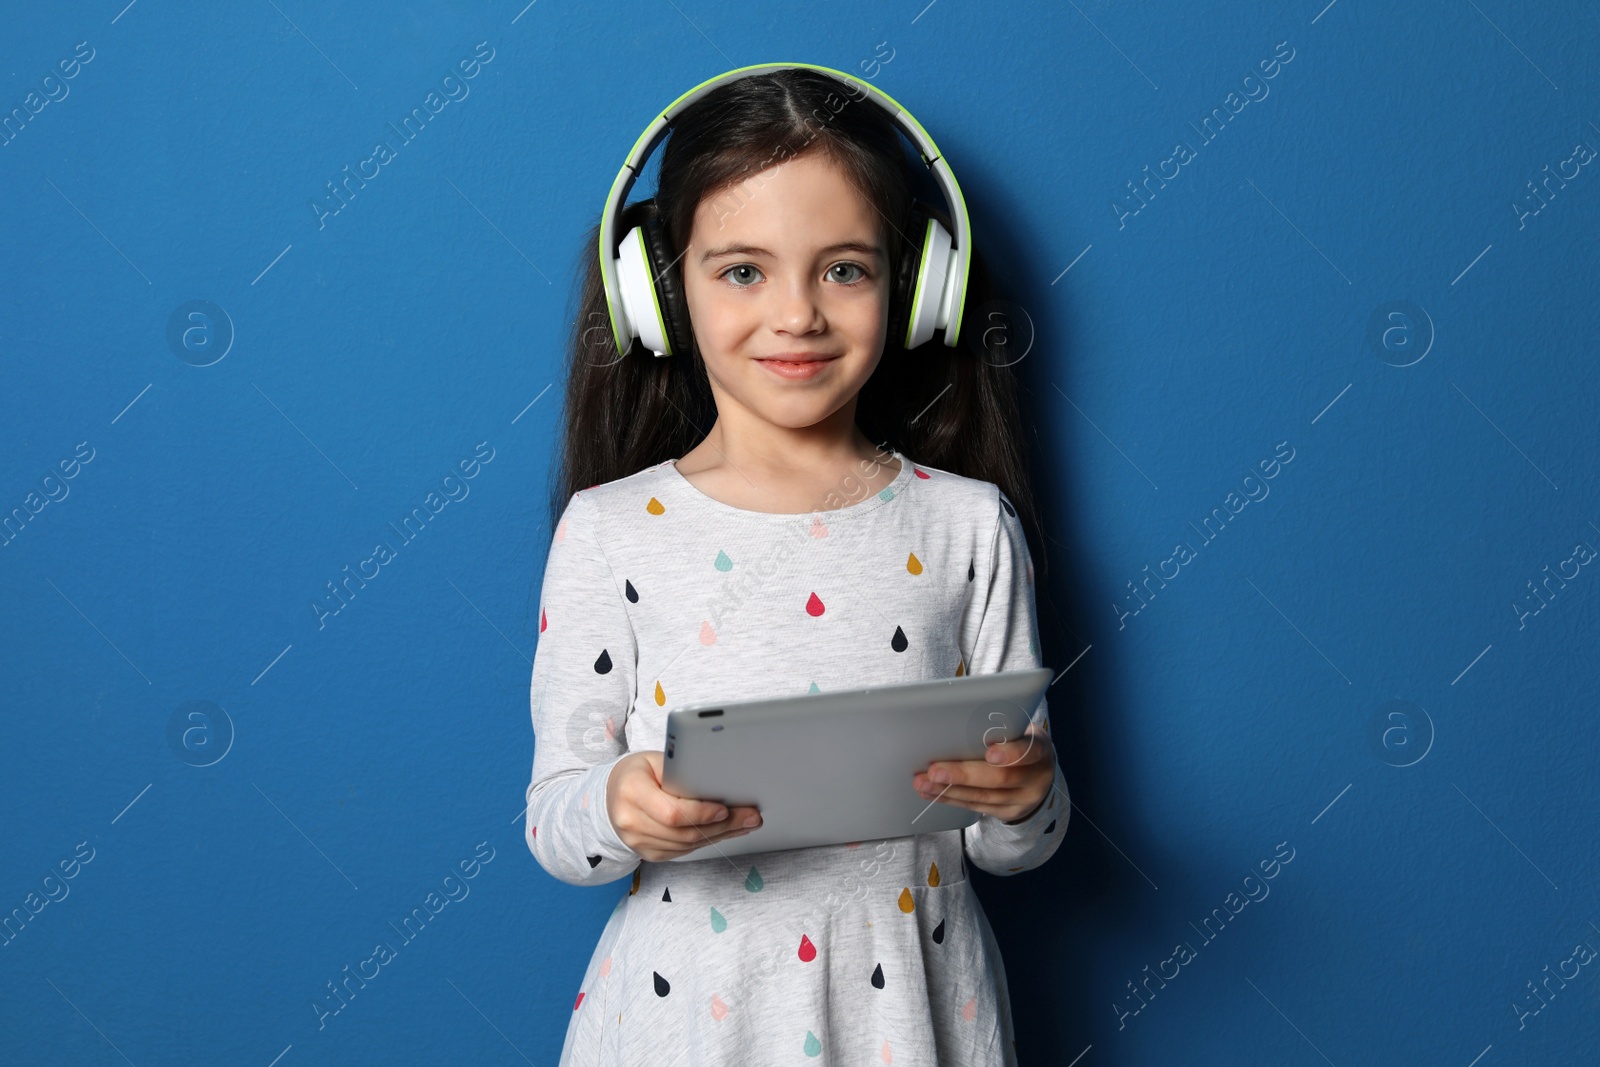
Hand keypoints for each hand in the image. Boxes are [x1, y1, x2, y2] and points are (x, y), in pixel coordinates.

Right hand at [605, 751, 762, 861]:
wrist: (611, 796)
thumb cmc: (638, 773)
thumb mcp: (655, 761)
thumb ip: (681, 771)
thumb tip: (719, 781)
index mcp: (631, 791)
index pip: (671, 812)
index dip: (701, 814)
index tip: (725, 809)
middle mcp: (631, 821)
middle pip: (683, 832)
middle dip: (723, 826)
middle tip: (751, 817)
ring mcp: (638, 842)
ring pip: (687, 845)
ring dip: (721, 835)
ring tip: (746, 823)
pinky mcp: (649, 854)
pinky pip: (683, 851)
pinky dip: (708, 841)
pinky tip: (726, 831)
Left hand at [912, 722, 1056, 824]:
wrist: (1039, 773)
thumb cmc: (1019, 740)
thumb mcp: (1019, 729)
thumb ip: (999, 727)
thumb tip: (956, 722)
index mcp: (1040, 747)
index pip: (1029, 750)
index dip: (1011, 752)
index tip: (990, 752)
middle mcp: (1036, 777)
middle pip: (1000, 779)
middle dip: (963, 775)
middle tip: (935, 771)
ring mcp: (1023, 799)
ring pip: (984, 797)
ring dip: (949, 790)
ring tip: (923, 782)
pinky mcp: (1008, 812)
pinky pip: (976, 807)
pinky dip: (951, 798)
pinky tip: (932, 792)